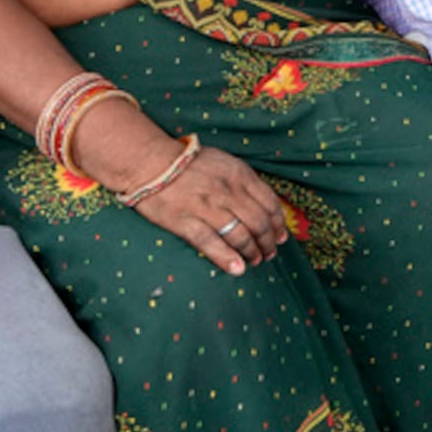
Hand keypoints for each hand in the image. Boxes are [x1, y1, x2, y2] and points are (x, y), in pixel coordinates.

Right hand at [108, 132, 292, 274]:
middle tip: (270, 253)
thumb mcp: (224, 162)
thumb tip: (263, 204)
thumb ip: (244, 181)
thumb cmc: (189, 162)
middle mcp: (227, 191)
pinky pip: (212, 243)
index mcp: (239, 174)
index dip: (278, 224)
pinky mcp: (186, 222)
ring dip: (252, 252)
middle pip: (258, 222)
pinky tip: (238, 269)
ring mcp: (207, 207)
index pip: (269, 203)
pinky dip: (228, 258)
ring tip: (255, 261)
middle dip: (268, 241)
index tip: (281, 236)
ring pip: (240, 235)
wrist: (150, 161)